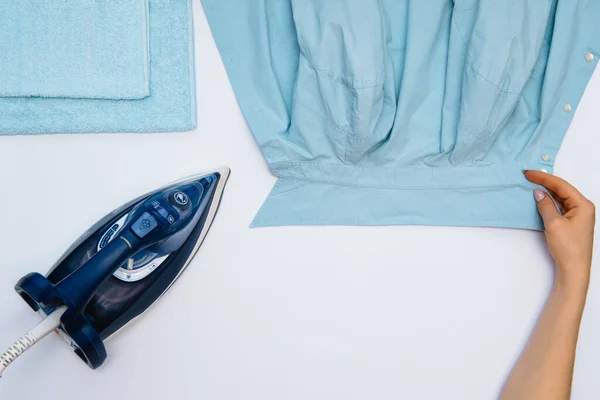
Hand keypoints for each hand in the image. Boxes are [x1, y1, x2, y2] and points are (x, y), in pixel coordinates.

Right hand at [525, 170, 595, 286]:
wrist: (574, 269)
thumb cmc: (568, 248)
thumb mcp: (554, 224)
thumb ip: (546, 206)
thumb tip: (539, 193)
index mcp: (583, 205)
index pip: (561, 185)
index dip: (544, 178)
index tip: (529, 173)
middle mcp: (583, 207)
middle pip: (562, 190)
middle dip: (545, 183)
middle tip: (528, 177)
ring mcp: (578, 215)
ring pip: (560, 198)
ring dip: (547, 192)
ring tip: (532, 185)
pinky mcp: (572, 222)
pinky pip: (560, 207)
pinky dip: (549, 202)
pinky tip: (540, 199)